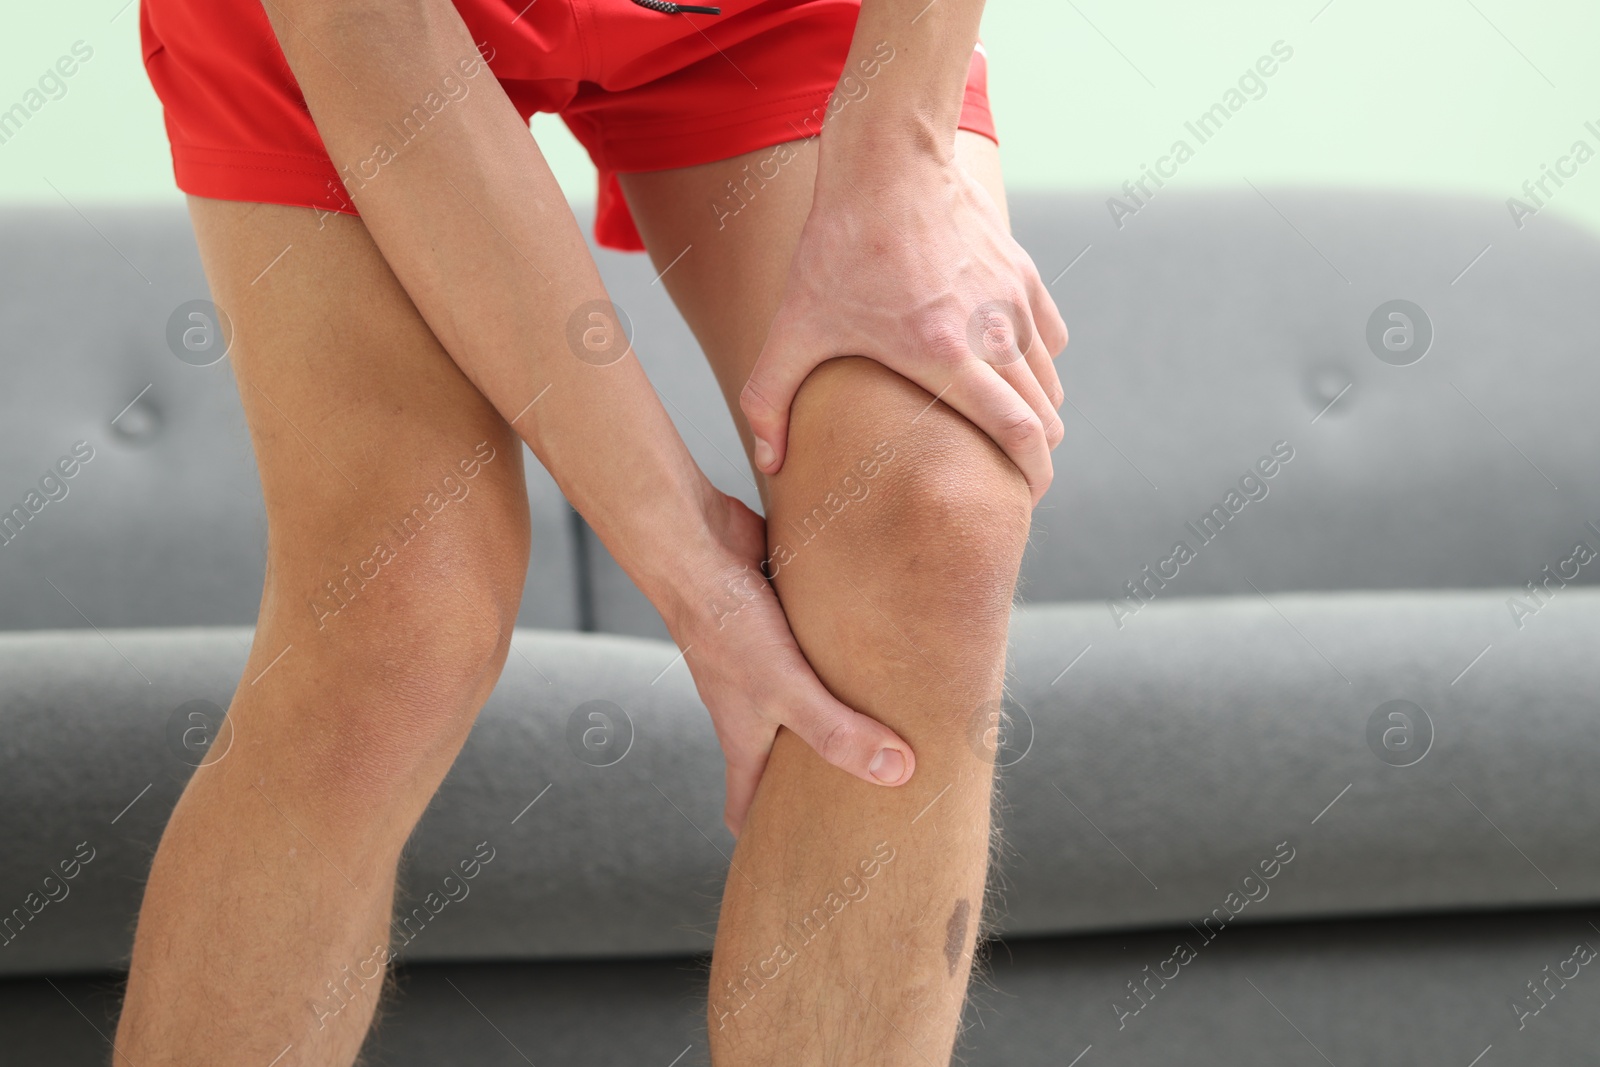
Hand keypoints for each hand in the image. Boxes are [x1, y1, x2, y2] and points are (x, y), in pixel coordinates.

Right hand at [666, 487, 915, 835]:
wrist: (695, 543)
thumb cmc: (724, 624)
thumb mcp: (784, 690)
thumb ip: (838, 733)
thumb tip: (900, 774)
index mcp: (745, 737)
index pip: (746, 807)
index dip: (765, 842)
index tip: (797, 870)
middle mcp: (755, 705)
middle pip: (786, 759)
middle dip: (821, 784)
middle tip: (872, 806)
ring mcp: (768, 662)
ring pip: (809, 700)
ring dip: (844, 714)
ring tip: (899, 732)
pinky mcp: (784, 622)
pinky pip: (821, 650)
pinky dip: (849, 659)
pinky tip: (890, 654)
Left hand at [740, 154, 1068, 502]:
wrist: (887, 159)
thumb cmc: (837, 246)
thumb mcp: (793, 326)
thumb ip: (768, 400)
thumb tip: (767, 462)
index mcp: (944, 356)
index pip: (1019, 431)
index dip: (1032, 474)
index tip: (1025, 494)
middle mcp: (991, 331)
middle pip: (1045, 414)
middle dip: (1033, 451)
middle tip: (1008, 471)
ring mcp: (1013, 300)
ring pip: (1049, 378)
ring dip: (1035, 407)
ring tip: (1003, 424)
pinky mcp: (1022, 273)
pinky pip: (1050, 336)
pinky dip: (1036, 360)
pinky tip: (1004, 365)